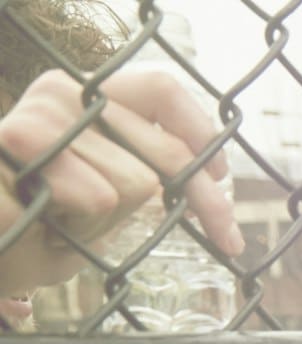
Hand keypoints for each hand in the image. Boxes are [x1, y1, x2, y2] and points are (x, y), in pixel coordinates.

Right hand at [0, 67, 241, 301]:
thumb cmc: (40, 224)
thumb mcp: (102, 191)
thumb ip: (145, 166)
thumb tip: (215, 169)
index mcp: (81, 95)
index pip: (159, 90)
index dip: (200, 132)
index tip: (221, 174)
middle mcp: (58, 95)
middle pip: (164, 156)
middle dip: (192, 205)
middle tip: (208, 237)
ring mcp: (33, 121)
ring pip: (132, 186)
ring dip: (105, 226)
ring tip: (62, 222)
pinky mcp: (11, 150)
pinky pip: (95, 202)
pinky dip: (79, 233)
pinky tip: (42, 225)